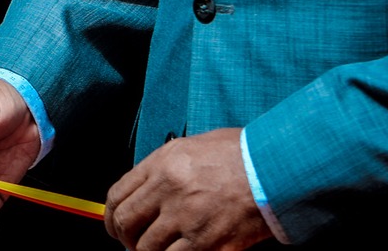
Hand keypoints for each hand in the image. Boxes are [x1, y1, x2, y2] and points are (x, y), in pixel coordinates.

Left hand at [105, 129, 270, 250]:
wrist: (275, 169)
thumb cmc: (243, 154)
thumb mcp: (193, 147)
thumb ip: (165, 167)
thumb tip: (148, 190)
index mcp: (162, 163)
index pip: (117, 195)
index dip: (111, 216)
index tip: (115, 225)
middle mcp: (168, 190)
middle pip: (126, 223)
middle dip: (124, 238)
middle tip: (131, 244)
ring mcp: (186, 218)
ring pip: (146, 248)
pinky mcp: (207, 242)